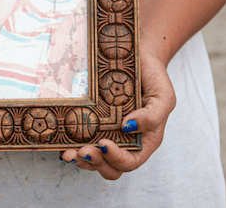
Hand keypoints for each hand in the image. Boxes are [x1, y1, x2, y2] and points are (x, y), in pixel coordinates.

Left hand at [59, 53, 175, 179]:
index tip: (104, 143)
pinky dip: (72, 145)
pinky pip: (82, 140)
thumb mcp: (163, 96)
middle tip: (82, 151)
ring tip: (68, 153)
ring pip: (94, 159)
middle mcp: (126, 142)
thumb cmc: (154, 78)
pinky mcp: (94, 123)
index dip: (116, 159)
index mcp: (145, 141)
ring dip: (80, 159)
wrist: (141, 58)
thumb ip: (152, 115)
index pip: (131, 161)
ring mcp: (108, 133)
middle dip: (95, 163)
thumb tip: (128, 127)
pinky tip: (63, 141)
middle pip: (110, 167)